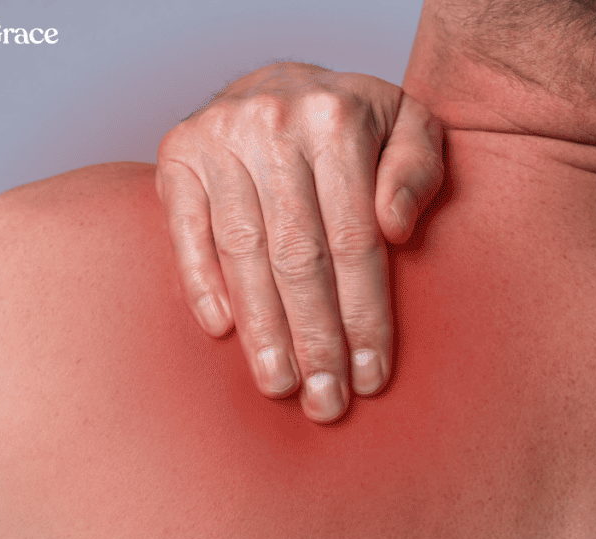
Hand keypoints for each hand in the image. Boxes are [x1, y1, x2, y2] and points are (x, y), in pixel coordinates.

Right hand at [156, 62, 443, 423]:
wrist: (289, 79)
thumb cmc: (359, 120)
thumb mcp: (410, 125)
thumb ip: (417, 170)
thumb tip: (396, 228)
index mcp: (337, 120)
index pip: (354, 240)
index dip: (363, 315)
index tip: (371, 376)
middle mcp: (273, 123)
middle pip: (298, 255)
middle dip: (315, 339)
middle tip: (324, 402)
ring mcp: (219, 137)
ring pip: (243, 252)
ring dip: (262, 328)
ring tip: (279, 385)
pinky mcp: (177, 153)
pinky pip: (187, 230)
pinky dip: (201, 282)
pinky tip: (223, 332)